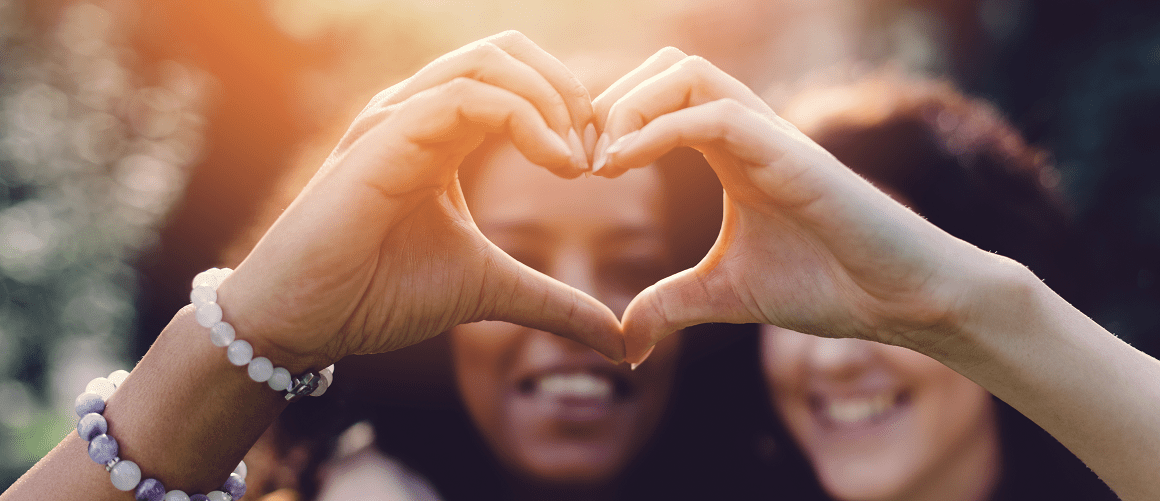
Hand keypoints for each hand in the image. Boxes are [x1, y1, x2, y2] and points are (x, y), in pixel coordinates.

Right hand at [215, 31, 623, 370]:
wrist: (304, 321)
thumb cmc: (377, 295)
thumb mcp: (489, 290)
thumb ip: (553, 303)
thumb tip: (616, 340)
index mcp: (442, 134)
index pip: (515, 78)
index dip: (568, 108)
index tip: (598, 165)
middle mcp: (419, 113)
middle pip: (507, 50)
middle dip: (567, 90)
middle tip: (597, 149)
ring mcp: (398, 117)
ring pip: (490, 60)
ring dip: (551, 100)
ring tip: (577, 158)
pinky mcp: (385, 137)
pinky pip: (466, 96)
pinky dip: (524, 118)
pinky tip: (555, 163)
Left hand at [596, 48, 1007, 363]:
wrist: (899, 299)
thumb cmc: (826, 284)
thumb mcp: (725, 294)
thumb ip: (671, 304)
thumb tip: (625, 343)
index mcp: (731, 151)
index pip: (660, 98)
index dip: (609, 121)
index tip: (579, 170)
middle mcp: (748, 131)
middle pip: (667, 67)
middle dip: (611, 100)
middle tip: (583, 159)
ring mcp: (770, 136)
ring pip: (688, 72)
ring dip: (631, 105)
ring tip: (602, 160)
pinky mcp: (791, 154)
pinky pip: (717, 115)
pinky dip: (660, 129)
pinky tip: (625, 164)